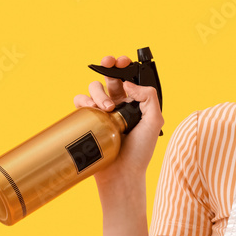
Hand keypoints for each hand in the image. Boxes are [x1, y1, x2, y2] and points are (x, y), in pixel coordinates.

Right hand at [72, 55, 164, 186]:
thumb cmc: (140, 152)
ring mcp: (101, 112)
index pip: (128, 78)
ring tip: (107, 108)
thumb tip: (127, 84)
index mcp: (134, 103)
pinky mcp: (88, 121)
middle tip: (109, 66)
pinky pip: (80, 103)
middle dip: (108, 66)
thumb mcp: (154, 122)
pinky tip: (92, 110)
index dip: (124, 66)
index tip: (122, 61)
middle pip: (109, 77)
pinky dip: (83, 101)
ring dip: (98, 91)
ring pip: (94, 88)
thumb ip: (148, 98)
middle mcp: (118, 105)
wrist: (121, 174)